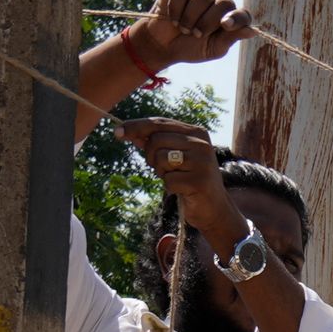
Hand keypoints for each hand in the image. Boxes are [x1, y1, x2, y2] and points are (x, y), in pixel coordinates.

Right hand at [122, 0, 247, 70]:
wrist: (162, 45)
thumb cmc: (191, 48)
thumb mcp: (212, 49)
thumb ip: (230, 39)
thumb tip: (253, 31)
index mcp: (229, 17)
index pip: (242, 14)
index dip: (237, 18)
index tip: (225, 25)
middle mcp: (217, 0)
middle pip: (223, 1)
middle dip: (208, 21)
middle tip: (195, 34)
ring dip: (191, 16)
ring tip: (183, 28)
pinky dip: (176, 7)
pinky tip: (173, 17)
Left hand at [130, 118, 241, 244]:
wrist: (214, 208)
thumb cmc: (191, 180)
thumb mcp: (174, 157)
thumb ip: (156, 142)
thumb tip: (129, 131)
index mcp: (197, 132)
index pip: (159, 123)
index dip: (136, 126)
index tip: (117, 132)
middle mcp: (201, 143)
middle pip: (156, 140)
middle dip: (150, 156)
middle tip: (160, 169)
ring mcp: (201, 162)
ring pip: (161, 158)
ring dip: (161, 172)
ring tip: (175, 178)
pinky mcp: (198, 181)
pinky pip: (168, 180)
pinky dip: (169, 187)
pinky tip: (182, 190)